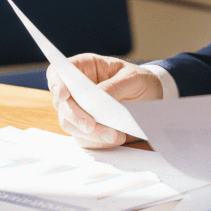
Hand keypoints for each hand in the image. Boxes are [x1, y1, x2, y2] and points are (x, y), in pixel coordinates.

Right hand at [47, 53, 162, 147]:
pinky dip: (98, 142)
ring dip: (90, 133)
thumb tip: (99, 97)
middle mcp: (76, 90)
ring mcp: (80, 111)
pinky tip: (116, 138)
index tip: (63, 94)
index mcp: (84, 68)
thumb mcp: (133, 78)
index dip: (57, 82)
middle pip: (61, 103)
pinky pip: (84, 139)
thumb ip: (115, 86)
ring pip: (70, 124)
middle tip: (90, 125)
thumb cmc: (139, 82)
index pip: (58, 73)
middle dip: (75, 116)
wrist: (153, 101)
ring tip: (114, 135)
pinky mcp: (87, 130)